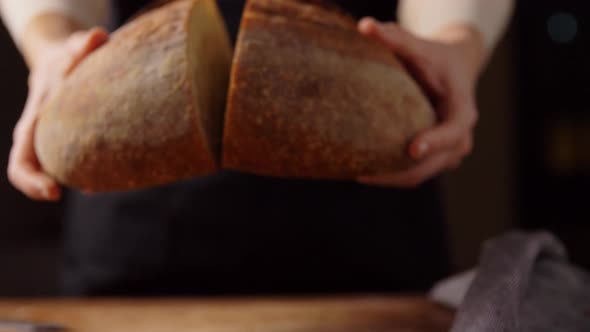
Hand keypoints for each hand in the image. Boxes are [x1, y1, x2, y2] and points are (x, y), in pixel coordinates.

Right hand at [8, 25, 107, 199]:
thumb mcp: (71, 49)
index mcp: (34, 121)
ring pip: (56, 171)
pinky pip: (73, 165)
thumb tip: (97, 37)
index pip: (22, 159)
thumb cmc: (66, 58)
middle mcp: (38, 136)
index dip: (32, 179)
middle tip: (87, 190)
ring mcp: (51, 142)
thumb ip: (82, 46)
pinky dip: (88, 173)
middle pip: (32, 172)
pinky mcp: (67, 144)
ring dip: (76, 180)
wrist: (57, 62)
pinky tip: (110, 175)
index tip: (54, 191)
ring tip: (101, 185)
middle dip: (47, 188)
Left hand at [356, 18, 484, 187]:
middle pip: (433, 163)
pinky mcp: (434, 159)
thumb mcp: (422, 47)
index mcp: (463, 110)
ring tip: (356, 172)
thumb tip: (364, 26)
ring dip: (391, 177)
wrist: (454, 71)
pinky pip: (413, 174)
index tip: (412, 148)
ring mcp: (448, 152)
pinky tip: (362, 169)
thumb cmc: (435, 58)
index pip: (454, 131)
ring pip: (420, 174)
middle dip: (399, 171)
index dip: (435, 141)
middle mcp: (460, 137)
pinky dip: (390, 175)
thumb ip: (396, 38)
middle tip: (363, 172)